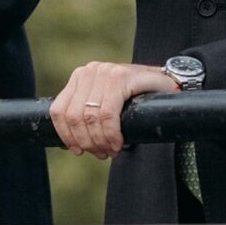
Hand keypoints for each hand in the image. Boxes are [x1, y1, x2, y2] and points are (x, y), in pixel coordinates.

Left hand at [50, 61, 178, 157]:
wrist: (166, 84)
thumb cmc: (136, 98)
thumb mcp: (106, 103)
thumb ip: (87, 115)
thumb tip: (70, 144)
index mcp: (81, 77)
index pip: (59, 111)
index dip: (67, 136)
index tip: (78, 151)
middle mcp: (89, 71)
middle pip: (73, 118)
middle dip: (87, 142)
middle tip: (101, 153)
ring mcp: (105, 72)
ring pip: (89, 118)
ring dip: (99, 141)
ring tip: (111, 150)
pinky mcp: (120, 77)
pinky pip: (107, 115)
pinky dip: (110, 134)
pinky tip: (119, 142)